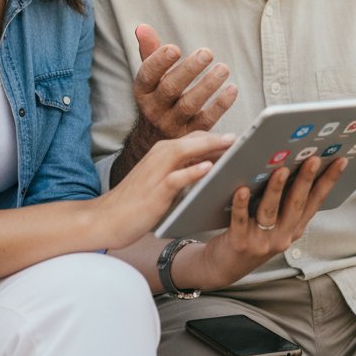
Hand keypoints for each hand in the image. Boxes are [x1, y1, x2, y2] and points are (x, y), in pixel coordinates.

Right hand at [97, 131, 235, 249]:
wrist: (107, 218)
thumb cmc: (136, 201)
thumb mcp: (162, 180)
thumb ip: (183, 170)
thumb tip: (210, 166)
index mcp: (163, 152)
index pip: (195, 138)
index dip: (218, 137)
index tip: (242, 138)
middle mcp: (160, 155)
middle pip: (194, 139)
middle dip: (219, 138)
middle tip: (247, 137)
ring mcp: (156, 171)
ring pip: (186, 151)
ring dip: (210, 146)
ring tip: (233, 144)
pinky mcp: (154, 190)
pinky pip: (176, 177)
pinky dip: (192, 171)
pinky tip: (208, 169)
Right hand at [111, 24, 237, 183]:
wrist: (154, 139)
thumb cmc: (157, 96)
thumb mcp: (150, 76)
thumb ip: (149, 51)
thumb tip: (142, 27)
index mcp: (143, 90)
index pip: (147, 74)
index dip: (159, 61)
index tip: (174, 48)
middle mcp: (154, 108)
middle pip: (170, 88)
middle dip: (189, 70)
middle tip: (207, 53)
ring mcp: (172, 124)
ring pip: (189, 105)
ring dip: (208, 86)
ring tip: (223, 69)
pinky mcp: (191, 136)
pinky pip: (206, 121)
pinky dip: (220, 106)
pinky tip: (231, 90)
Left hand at [183, 156, 347, 289]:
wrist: (223, 267)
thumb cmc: (250, 236)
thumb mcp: (274, 223)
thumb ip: (284, 201)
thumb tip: (291, 162)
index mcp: (294, 228)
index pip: (316, 201)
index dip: (329, 181)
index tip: (341, 160)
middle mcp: (283, 236)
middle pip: (297, 204)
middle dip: (306, 180)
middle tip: (313, 159)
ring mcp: (262, 241)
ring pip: (270, 211)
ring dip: (277, 189)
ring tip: (280, 169)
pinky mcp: (240, 243)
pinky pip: (240, 220)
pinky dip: (241, 204)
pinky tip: (241, 189)